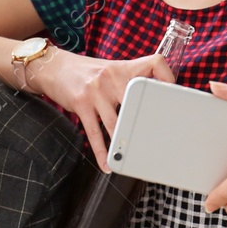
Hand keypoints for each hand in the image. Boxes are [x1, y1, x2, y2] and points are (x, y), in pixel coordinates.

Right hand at [34, 50, 175, 169]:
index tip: (172, 95)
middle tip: (156, 138)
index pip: (154, 63)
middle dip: (146, 120)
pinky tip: (107, 164)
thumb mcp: (110, 69)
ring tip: (132, 157)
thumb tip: (148, 104)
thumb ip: (128, 82)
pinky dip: (102, 152)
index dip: (168, 77)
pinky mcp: (81, 104)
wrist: (54, 67)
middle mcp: (112, 77)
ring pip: (116, 122)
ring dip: (124, 142)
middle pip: (138, 99)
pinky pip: (94, 133)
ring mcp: (96, 91)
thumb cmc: (86, 72)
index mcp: (123, 68)